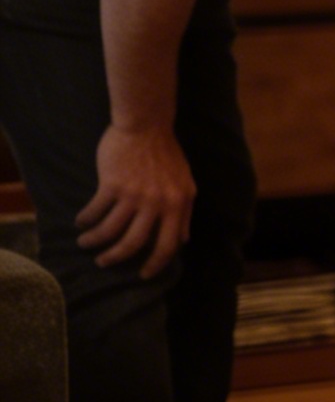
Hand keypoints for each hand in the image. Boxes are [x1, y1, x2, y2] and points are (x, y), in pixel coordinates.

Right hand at [81, 123, 196, 277]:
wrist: (146, 126)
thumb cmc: (166, 155)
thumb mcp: (185, 184)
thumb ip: (183, 213)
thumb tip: (182, 241)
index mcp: (177, 205)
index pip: (167, 244)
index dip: (155, 264)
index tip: (143, 274)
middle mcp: (157, 204)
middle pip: (134, 243)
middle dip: (116, 257)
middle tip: (104, 263)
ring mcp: (134, 195)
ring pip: (109, 230)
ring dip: (94, 241)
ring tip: (85, 242)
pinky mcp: (112, 185)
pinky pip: (95, 211)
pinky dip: (86, 220)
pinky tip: (81, 222)